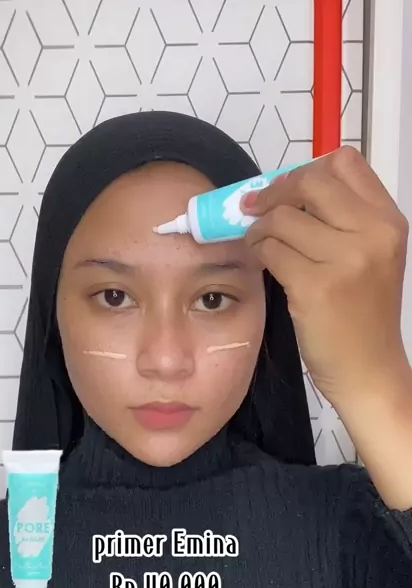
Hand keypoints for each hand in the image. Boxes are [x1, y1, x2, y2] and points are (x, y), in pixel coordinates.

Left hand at [241, 146, 409, 407]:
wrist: (368, 369)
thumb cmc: (363, 316)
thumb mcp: (371, 258)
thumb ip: (342, 221)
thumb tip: (284, 190)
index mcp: (388, 221)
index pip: (345, 162)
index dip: (306, 169)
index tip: (286, 190)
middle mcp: (372, 235)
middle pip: (310, 181)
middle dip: (274, 193)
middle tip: (255, 209)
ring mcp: (345, 261)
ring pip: (283, 218)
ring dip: (259, 228)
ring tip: (258, 243)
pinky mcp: (315, 288)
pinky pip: (272, 251)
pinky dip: (259, 253)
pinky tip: (263, 263)